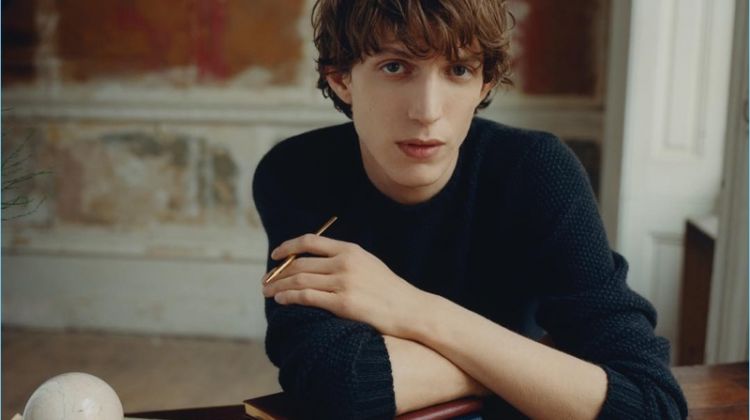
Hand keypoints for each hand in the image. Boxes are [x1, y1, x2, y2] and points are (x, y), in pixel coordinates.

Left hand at [262, 233, 425, 337]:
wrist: (410, 309)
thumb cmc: (388, 290)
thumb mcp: (368, 263)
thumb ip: (344, 258)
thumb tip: (315, 261)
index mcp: (350, 250)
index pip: (310, 241)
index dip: (288, 247)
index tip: (275, 255)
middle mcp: (344, 262)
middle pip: (300, 263)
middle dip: (278, 272)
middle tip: (265, 280)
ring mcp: (343, 283)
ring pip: (299, 281)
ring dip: (278, 286)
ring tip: (267, 292)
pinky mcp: (343, 303)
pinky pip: (307, 297)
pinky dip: (290, 298)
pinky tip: (281, 301)